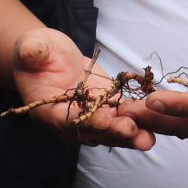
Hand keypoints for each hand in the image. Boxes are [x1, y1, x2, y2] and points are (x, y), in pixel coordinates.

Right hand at [12, 28, 153, 150]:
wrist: (51, 56)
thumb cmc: (38, 52)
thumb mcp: (32, 47)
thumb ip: (32, 52)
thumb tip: (31, 51)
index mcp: (47, 111)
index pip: (67, 120)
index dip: (86, 121)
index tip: (103, 121)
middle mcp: (70, 122)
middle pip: (93, 132)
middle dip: (113, 133)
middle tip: (133, 132)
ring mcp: (90, 118)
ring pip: (110, 131)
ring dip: (130, 135)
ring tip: (148, 139)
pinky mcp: (107, 109)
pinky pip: (123, 118)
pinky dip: (139, 122)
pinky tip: (156, 123)